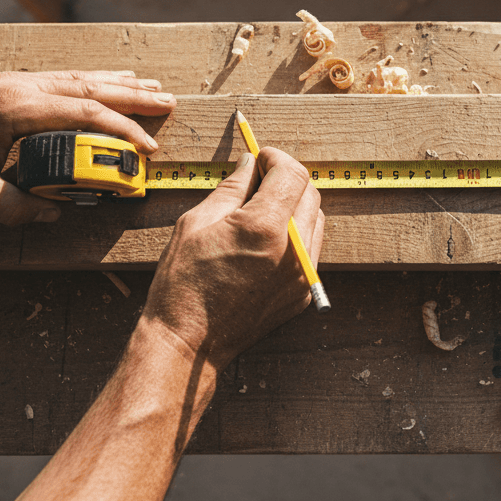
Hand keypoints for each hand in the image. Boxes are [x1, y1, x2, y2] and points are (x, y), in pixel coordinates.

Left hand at [0, 70, 175, 224]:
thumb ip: (15, 207)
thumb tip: (54, 212)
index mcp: (15, 107)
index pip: (84, 113)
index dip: (121, 129)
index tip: (146, 148)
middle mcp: (20, 85)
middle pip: (90, 85)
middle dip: (133, 94)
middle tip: (168, 100)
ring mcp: (13, 80)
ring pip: (77, 76)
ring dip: (116, 82)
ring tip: (149, 87)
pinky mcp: (6, 83)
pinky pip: (60, 77)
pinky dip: (90, 80)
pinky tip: (101, 82)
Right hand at [141, 147, 323, 371]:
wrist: (189, 343)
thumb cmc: (184, 285)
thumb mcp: (197, 223)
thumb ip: (231, 188)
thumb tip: (250, 164)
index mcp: (264, 228)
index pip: (292, 174)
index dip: (276, 158)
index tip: (261, 157)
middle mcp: (292, 251)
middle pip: (310, 193)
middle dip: (287, 178)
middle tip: (259, 177)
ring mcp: (301, 275)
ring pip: (316, 219)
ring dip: (295, 204)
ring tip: (262, 207)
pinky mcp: (302, 292)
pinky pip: (311, 248)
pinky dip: (297, 232)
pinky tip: (268, 236)